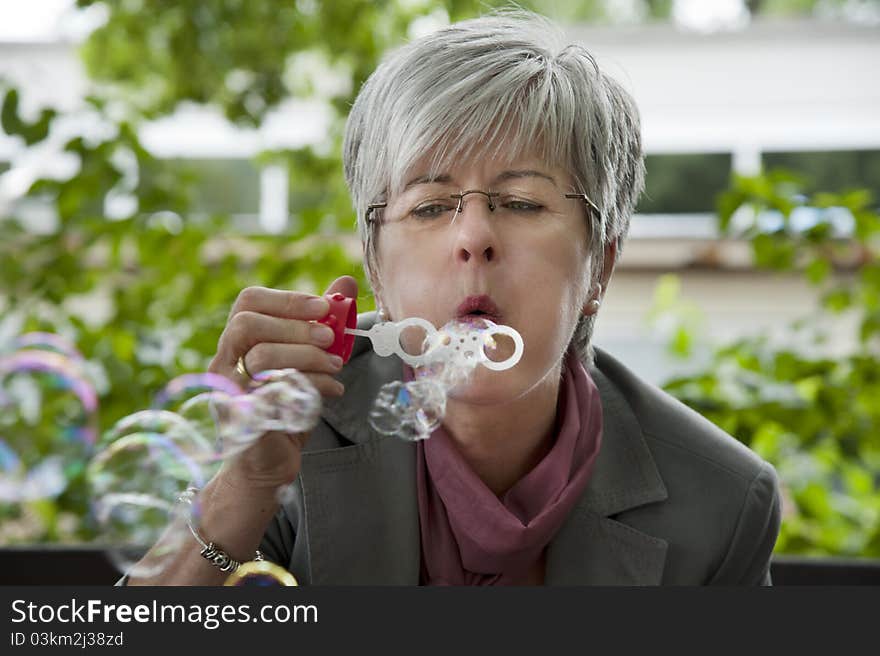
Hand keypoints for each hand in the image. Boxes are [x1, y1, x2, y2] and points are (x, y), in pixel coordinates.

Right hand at [208, 275, 357, 489]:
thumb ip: (320, 322)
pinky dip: (310, 387)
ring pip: (260, 358)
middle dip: (295, 326)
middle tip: (331, 337)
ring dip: (306, 357)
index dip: (287, 299)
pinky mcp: (242, 421)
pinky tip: (332, 390)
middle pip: (247, 325)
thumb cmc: (284, 408)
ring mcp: (228, 393)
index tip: (323, 306)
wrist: (266, 465)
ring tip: (336, 365)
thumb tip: (344, 283)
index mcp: (237, 342)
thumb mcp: (306, 360)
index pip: (248, 302)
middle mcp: (224, 363)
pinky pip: (273, 394)